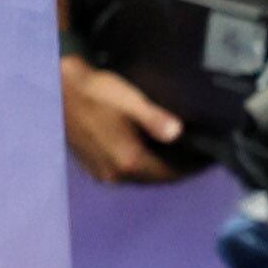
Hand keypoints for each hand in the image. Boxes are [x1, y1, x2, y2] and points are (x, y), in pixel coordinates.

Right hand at [62, 57, 188, 182]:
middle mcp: (114, 174)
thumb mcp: (131, 101)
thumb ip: (155, 119)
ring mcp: (101, 172)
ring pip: (140, 177)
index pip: (170, 174)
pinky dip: (141, 165)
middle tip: (197, 156)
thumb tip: (178, 132)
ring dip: (159, 168)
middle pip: (155, 178)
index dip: (192, 168)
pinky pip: (124, 172)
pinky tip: (150, 151)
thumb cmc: (97, 92)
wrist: (58, 88)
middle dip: (178, 169)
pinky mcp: (91, 166)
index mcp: (128, 161)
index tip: (209, 159)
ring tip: (179, 153)